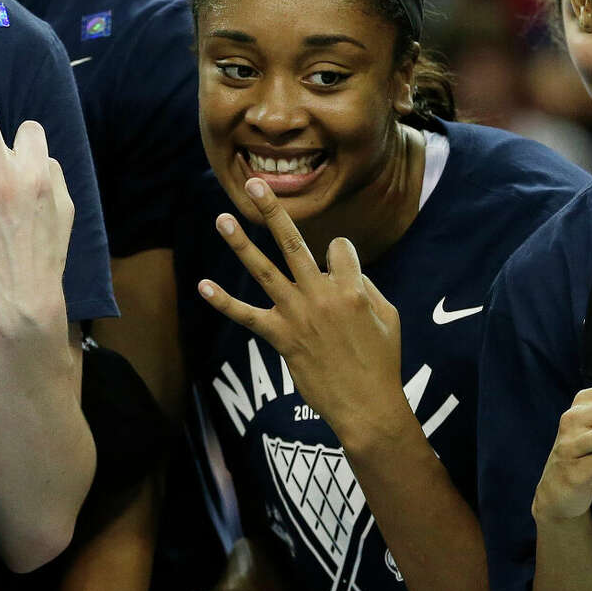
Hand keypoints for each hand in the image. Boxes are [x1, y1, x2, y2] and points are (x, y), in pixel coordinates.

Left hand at [197, 178, 404, 447]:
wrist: (366, 405)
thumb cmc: (382, 362)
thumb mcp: (388, 317)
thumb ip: (365, 287)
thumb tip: (343, 270)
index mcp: (353, 286)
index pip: (338, 248)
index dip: (339, 255)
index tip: (341, 271)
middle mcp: (321, 294)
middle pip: (293, 242)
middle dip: (272, 210)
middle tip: (254, 185)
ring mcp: (298, 315)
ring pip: (264, 270)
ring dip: (240, 243)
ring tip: (222, 219)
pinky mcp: (281, 337)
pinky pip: (246, 316)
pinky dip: (223, 301)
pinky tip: (203, 286)